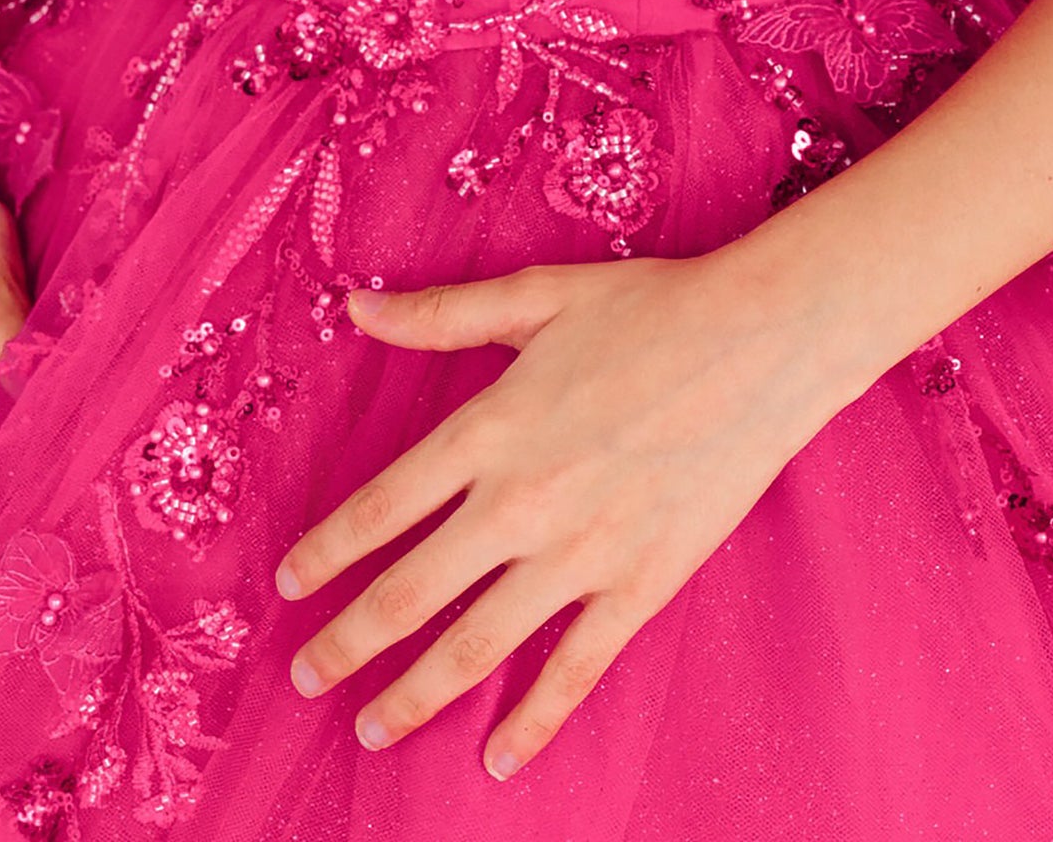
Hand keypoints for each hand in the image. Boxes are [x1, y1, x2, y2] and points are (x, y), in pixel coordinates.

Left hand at [274, 249, 851, 781]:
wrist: (763, 340)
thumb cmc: (650, 306)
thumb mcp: (536, 294)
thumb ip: (440, 314)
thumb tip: (355, 306)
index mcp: (488, 428)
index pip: (380, 508)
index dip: (326, 554)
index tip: (288, 588)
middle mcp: (521, 500)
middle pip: (410, 591)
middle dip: (348, 643)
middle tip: (306, 678)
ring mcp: (581, 552)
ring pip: (477, 644)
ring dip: (414, 693)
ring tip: (371, 727)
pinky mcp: (640, 584)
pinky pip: (575, 669)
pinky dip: (535, 721)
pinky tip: (500, 758)